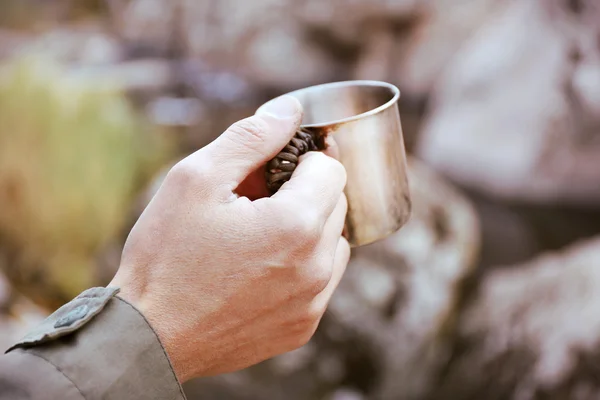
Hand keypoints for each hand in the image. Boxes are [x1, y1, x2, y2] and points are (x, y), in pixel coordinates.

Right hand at [110, 95, 349, 382]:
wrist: (148, 336)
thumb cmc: (166, 256)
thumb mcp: (197, 179)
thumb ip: (251, 137)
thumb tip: (290, 109)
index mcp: (295, 224)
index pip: (332, 169)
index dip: (303, 159)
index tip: (276, 166)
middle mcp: (316, 267)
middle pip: (336, 204)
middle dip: (304, 192)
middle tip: (257, 200)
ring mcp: (313, 302)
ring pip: (334, 243)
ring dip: (308, 229)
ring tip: (258, 235)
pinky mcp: (303, 327)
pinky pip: (322, 280)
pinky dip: (303, 265)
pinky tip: (261, 267)